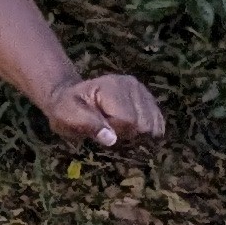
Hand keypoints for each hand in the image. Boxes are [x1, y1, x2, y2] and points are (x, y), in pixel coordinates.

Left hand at [43, 72, 164, 150]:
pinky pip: (158, 123)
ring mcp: (143, 92)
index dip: (116, 131)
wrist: (70, 98)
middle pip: (144, 124)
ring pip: (154, 126)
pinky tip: (130, 128)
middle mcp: (133, 85)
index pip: (128, 120)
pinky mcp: (149, 100)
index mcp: (112, 87)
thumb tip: (111, 139)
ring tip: (118, 126)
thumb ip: (88, 125)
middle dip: (128, 134)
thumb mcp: (67, 117)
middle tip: (109, 128)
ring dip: (137, 133)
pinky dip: (146, 131)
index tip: (101, 128)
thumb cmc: (67, 109)